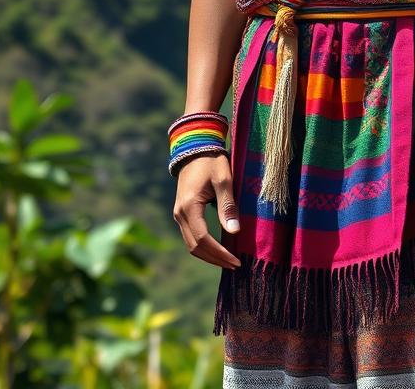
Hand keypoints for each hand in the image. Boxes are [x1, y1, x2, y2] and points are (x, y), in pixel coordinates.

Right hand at [172, 153, 241, 268]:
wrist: (194, 148)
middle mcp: (179, 214)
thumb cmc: (212, 161)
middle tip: (235, 265)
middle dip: (215, 259)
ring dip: (209, 255)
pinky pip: (191, 236)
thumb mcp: (224, 179)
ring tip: (229, 261)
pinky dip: (204, 247)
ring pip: (191, 244)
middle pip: (195, 247)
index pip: (203, 239)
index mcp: (189, 207)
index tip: (236, 260)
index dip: (220, 252)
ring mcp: (178, 215)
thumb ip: (228, 206)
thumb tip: (235, 231)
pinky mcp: (182, 213)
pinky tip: (219, 249)